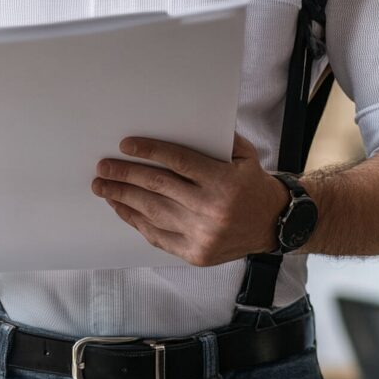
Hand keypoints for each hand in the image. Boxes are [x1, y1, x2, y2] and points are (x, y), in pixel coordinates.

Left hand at [91, 134, 290, 265]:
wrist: (275, 224)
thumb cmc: (253, 184)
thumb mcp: (244, 156)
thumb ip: (215, 141)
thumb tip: (175, 124)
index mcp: (224, 182)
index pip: (178, 162)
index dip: (149, 151)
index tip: (125, 146)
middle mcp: (212, 210)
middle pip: (158, 187)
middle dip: (125, 176)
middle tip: (103, 168)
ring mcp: (202, 235)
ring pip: (152, 212)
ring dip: (123, 198)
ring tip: (103, 188)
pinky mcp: (195, 253)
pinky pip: (157, 235)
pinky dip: (135, 221)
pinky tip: (121, 208)